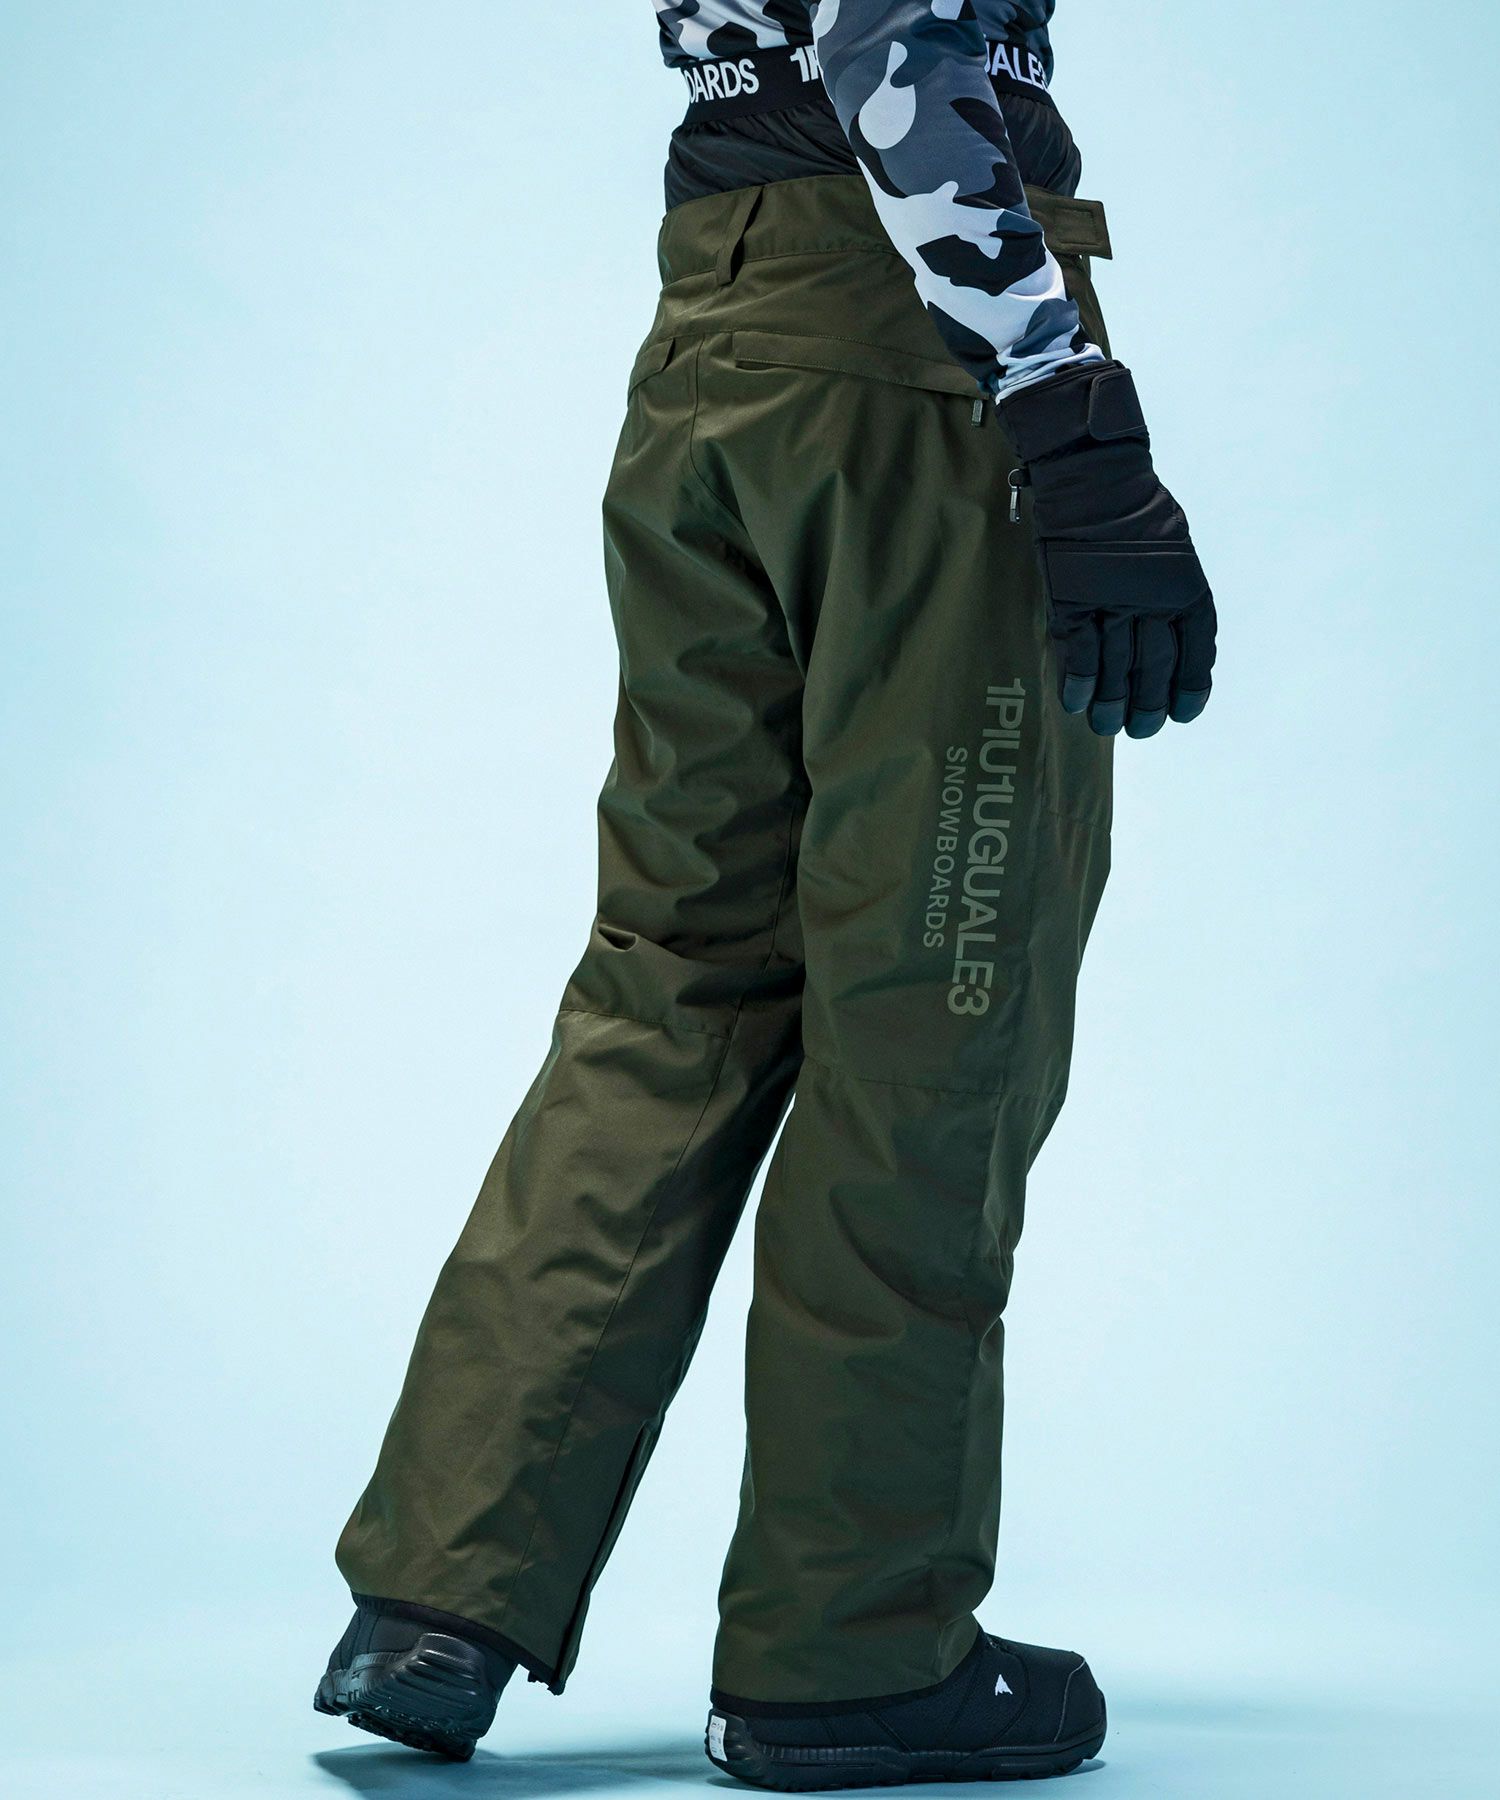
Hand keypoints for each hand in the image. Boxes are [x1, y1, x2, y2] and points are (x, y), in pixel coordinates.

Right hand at [999, 360, 1215, 737]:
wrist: (1092, 473)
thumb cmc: (1134, 508)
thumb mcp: (1172, 547)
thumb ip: (1172, 592)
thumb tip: (1170, 638)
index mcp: (1187, 586)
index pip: (1197, 650)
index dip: (1191, 686)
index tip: (1182, 714)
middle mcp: (1153, 598)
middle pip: (1155, 667)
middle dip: (1148, 705)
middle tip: (1140, 730)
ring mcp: (1111, 599)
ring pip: (1116, 667)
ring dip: (1112, 703)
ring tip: (1107, 727)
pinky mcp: (1073, 598)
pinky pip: (1080, 650)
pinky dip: (1080, 681)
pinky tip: (1078, 703)